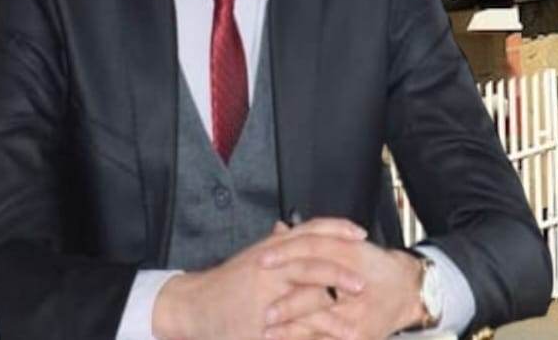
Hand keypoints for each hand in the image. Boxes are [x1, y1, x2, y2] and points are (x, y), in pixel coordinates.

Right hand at [152, 219, 369, 339]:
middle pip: (311, 266)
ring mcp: (264, 297)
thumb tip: (285, 228)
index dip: (337, 230)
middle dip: (340, 276)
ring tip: (353, 327)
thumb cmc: (227, 282)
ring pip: (305, 303)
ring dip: (331, 317)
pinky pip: (291, 333)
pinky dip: (310, 339)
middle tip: (364, 284)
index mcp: (272, 250)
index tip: (360, 233)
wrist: (194, 304)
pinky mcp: (259, 325)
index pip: (309, 232)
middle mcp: (269, 269)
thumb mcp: (252, 258)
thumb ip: (273, 246)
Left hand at [258, 237, 427, 339]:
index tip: (261, 260)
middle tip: (262, 311)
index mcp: (351, 256)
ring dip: (290, 331)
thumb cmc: (376, 267)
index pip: (312, 250)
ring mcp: (357, 317)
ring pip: (317, 324)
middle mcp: (355, 285)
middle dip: (286, 306)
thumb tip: (279, 229)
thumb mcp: (348, 246)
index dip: (285, 254)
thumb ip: (313, 237)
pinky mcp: (358, 337)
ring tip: (266, 333)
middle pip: (313, 295)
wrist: (408, 291)